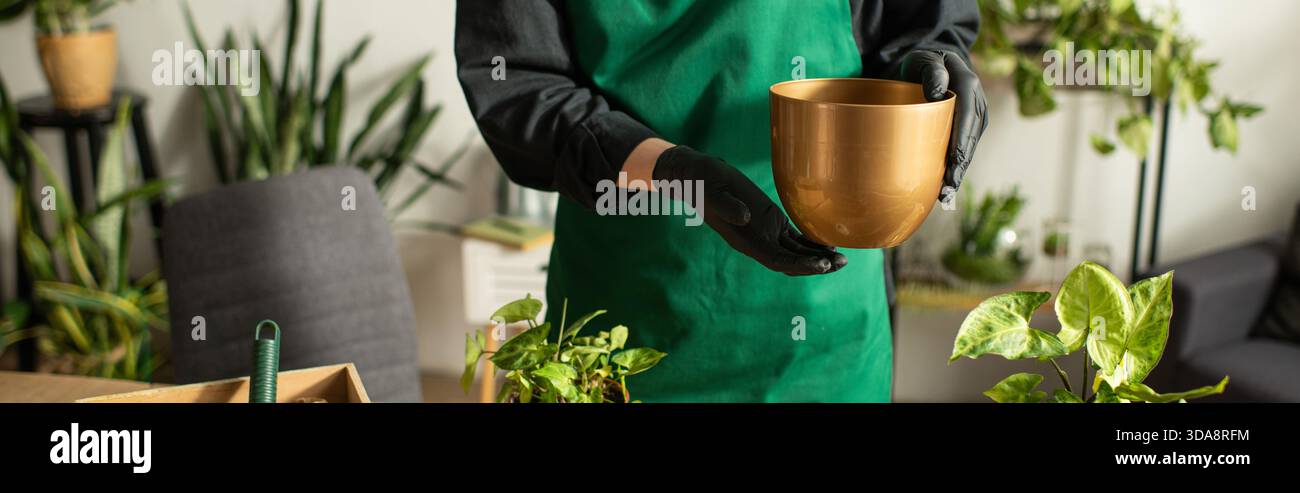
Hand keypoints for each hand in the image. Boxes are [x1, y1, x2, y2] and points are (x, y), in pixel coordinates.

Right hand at [653, 146, 845, 275]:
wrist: (698, 175)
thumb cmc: (704, 183)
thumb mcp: (714, 192)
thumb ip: (728, 206)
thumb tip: (744, 216)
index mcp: (747, 241)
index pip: (779, 261)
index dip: (801, 264)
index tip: (822, 264)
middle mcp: (759, 242)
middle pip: (793, 262)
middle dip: (817, 264)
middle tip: (842, 263)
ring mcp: (765, 233)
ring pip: (796, 252)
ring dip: (818, 257)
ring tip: (842, 258)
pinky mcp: (770, 221)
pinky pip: (794, 238)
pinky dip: (810, 243)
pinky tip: (828, 244)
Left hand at [897, 49, 987, 202]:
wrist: (933, 64)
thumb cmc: (923, 62)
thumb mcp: (923, 59)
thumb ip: (931, 70)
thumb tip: (937, 92)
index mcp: (968, 83)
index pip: (968, 113)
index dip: (963, 137)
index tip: (955, 158)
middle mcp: (978, 102)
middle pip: (971, 136)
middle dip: (961, 163)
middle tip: (947, 188)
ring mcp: (976, 116)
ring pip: (970, 147)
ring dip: (960, 171)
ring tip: (946, 195)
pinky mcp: (969, 128)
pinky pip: (965, 150)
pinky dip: (958, 168)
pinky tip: (947, 187)